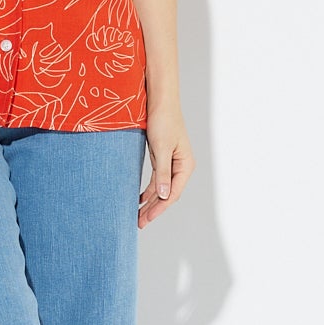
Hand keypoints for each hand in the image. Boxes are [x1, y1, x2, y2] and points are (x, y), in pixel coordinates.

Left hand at [139, 105, 193, 226]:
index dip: (160, 208)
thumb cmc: (163, 121)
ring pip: (161, 189)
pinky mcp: (163, 158)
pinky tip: (139, 199)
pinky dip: (148, 190)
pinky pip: (156, 180)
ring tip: (138, 216)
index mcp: (185, 165)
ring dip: (150, 202)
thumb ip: (163, 173)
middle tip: (138, 223)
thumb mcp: (161, 148)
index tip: (146, 219)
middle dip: (153, 209)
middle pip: (167, 194)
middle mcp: (181, 166)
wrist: (160, 101)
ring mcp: (172, 163)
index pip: (173, 193)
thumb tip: (163, 195)